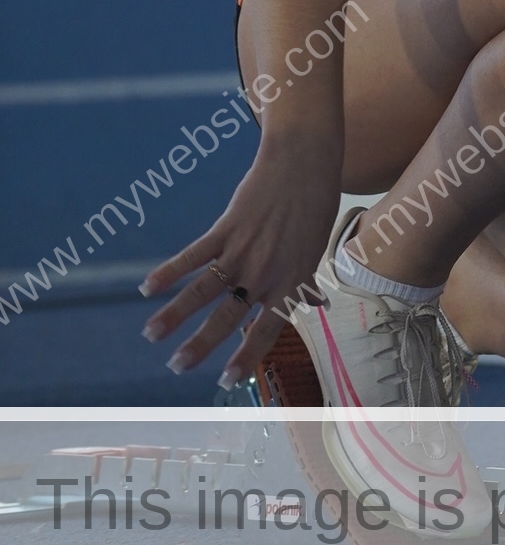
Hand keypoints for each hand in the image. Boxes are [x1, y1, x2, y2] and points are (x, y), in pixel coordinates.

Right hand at [139, 140, 341, 387]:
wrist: (304, 164)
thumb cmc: (314, 208)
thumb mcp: (316, 249)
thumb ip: (306, 281)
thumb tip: (314, 304)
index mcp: (290, 281)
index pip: (266, 329)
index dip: (246, 356)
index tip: (225, 381)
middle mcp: (265, 272)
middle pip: (226, 316)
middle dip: (199, 344)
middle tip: (177, 366)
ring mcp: (243, 250)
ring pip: (203, 290)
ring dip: (174, 313)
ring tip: (152, 334)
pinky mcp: (227, 228)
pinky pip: (194, 254)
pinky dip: (170, 271)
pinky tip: (148, 286)